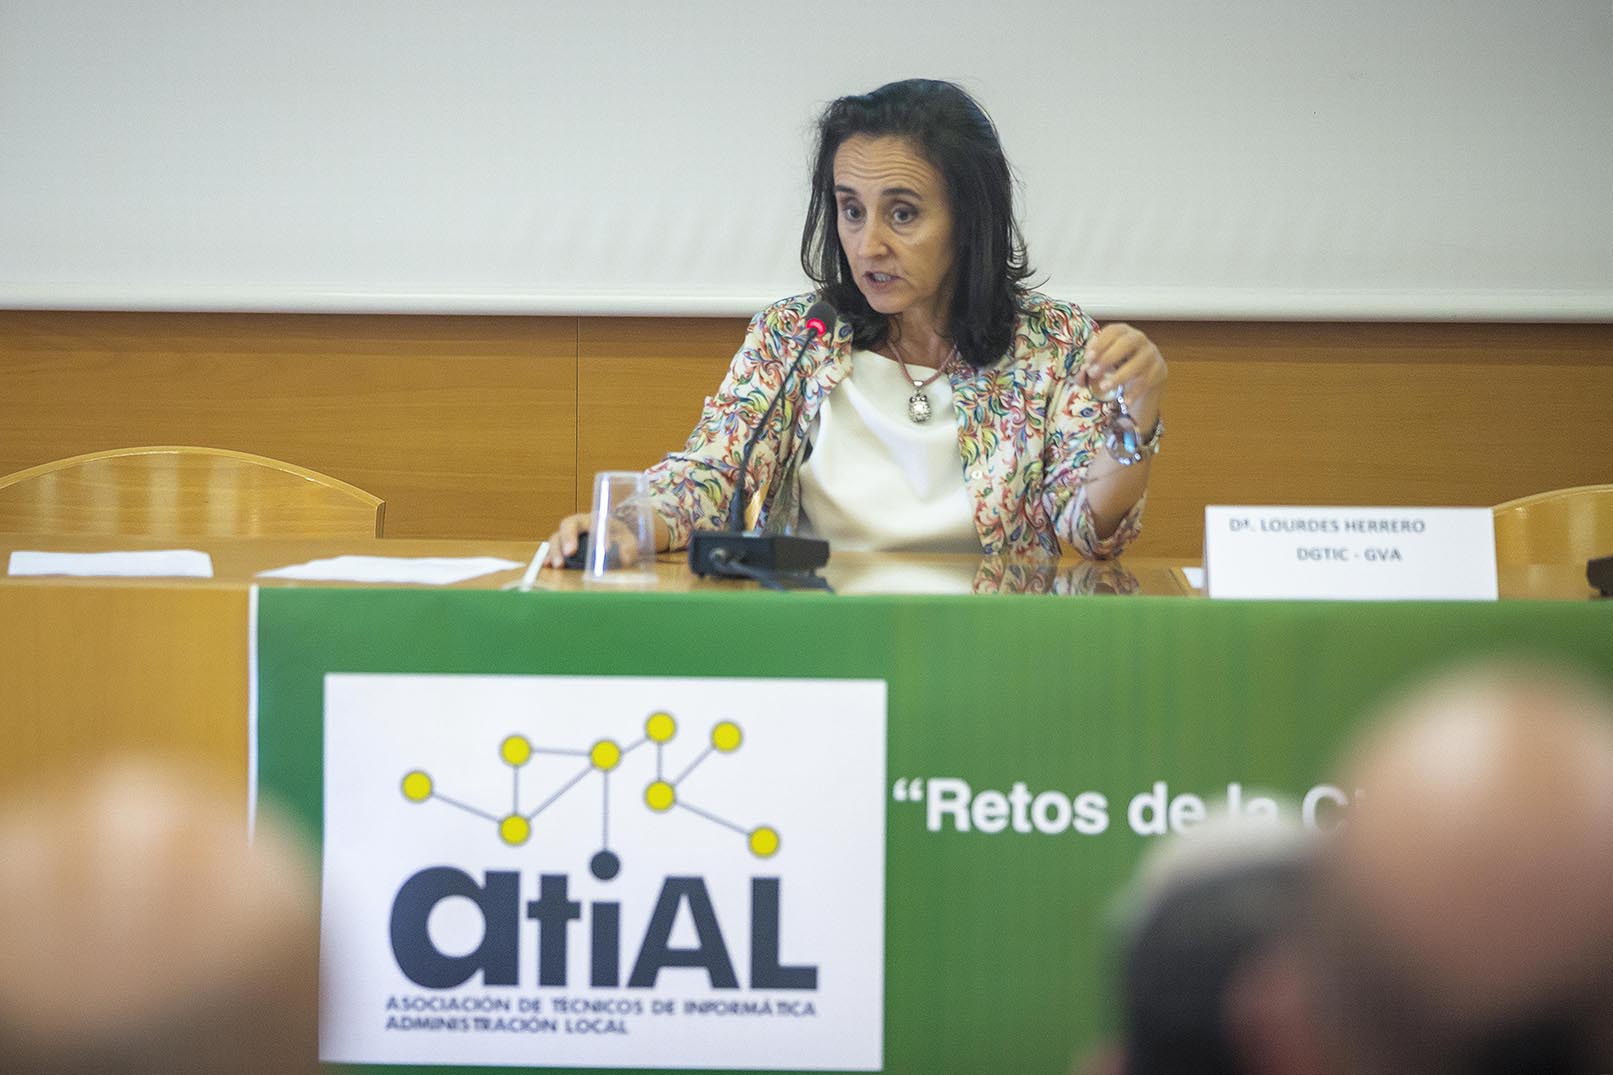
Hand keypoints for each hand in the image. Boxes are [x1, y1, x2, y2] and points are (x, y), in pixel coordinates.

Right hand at [544, 511, 668, 567]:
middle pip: (565, 528)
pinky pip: (552, 552)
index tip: (579, 550)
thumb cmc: (619, 537)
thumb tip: (625, 557)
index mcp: (592, 520)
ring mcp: (567, 538)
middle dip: (565, 541)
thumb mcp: (628, 540)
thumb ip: (629, 547)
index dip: (576, 535)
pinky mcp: (563, 550)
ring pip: (556, 540)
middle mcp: (577, 526)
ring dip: (555, 552)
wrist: (615, 541)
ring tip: (557, 566)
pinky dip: (549, 558)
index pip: (581, 522)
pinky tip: (547, 566)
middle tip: (567, 556)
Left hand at [1074, 323, 1167, 430]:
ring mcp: (1152, 354)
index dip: (1100, 343)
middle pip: (1127, 343)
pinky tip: (1125, 401)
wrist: (1145, 378)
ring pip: (1138, 363)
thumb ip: (1090, 366)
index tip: (1088, 359)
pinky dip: (1134, 392)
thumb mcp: (1102, 363)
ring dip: (1119, 376)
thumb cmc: (1118, 365)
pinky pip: (1147, 381)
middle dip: (1108, 358)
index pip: (1113, 331)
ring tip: (1104, 387)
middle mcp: (1140, 339)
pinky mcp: (1160, 370)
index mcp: (1123, 332)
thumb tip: (1081, 375)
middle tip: (1093, 373)